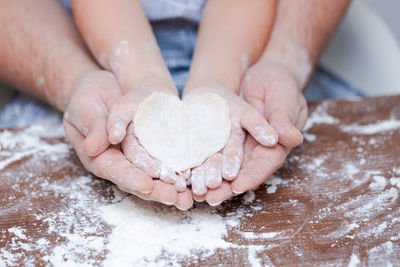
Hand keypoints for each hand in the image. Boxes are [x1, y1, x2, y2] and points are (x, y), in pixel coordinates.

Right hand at [63, 70, 192, 209]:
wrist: (105, 84)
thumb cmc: (89, 94)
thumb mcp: (85, 105)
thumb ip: (92, 126)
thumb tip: (93, 148)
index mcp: (98, 155)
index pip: (115, 170)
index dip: (132, 178)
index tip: (148, 186)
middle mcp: (118, 161)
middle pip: (137, 180)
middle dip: (158, 191)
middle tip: (177, 200)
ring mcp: (134, 157)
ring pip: (153, 177)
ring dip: (170, 188)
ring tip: (188, 199)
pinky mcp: (148, 149)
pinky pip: (162, 163)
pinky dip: (176, 172)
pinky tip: (192, 181)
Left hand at [183, 84, 278, 198]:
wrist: (263, 74)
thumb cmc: (279, 85)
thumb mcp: (284, 99)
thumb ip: (284, 118)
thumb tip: (292, 138)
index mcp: (276, 144)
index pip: (264, 164)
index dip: (251, 176)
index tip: (237, 186)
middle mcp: (257, 149)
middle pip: (242, 171)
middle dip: (226, 186)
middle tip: (210, 199)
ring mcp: (240, 144)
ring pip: (225, 165)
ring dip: (211, 178)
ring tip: (195, 192)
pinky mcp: (225, 136)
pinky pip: (214, 151)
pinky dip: (202, 162)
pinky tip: (189, 172)